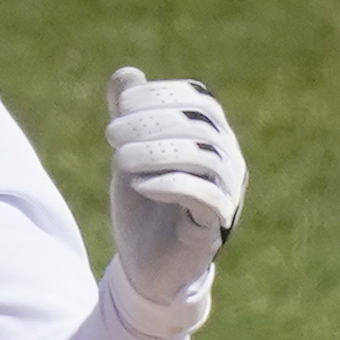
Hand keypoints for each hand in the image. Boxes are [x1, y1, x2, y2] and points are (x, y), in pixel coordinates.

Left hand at [105, 67, 245, 310]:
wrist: (147, 265)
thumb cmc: (143, 205)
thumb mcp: (130, 154)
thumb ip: (129, 117)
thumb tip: (126, 74)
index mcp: (211, 135)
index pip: (197, 100)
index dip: (161, 95)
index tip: (121, 105)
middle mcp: (227, 158)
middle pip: (201, 125)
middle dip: (153, 122)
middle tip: (111, 133)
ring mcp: (228, 190)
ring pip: (205, 157)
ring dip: (157, 152)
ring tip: (119, 161)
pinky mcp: (218, 224)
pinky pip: (206, 197)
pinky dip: (172, 185)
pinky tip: (139, 185)